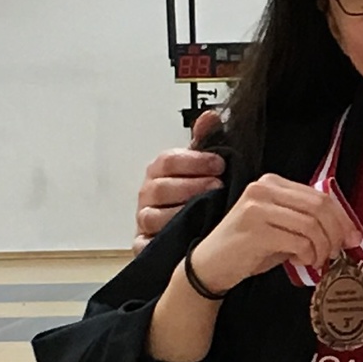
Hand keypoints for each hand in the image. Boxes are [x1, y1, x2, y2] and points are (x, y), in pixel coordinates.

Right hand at [136, 111, 228, 244]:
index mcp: (159, 172)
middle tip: (217, 186)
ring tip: (206, 210)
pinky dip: (159, 241)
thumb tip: (211, 116)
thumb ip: (205, 141)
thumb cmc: (193, 197)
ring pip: (153, 216)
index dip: (194, 161)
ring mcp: (144, 220)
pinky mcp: (143, 245)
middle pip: (160, 187)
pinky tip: (183, 238)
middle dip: (191, 186)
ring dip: (180, 212)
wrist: (189, 233)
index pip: (168, 160)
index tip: (219, 163)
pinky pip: (145, 244)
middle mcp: (148, 195)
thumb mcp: (201, 168)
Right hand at [186, 176, 349, 297]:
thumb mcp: (281, 228)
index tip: (353, 238)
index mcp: (272, 183)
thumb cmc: (248, 248)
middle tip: (338, 253)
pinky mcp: (255, 230)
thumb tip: (347, 233)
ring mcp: (258, 208)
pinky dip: (308, 255)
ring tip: (316, 260)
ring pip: (311, 225)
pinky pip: (298, 242)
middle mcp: (264, 189)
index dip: (342, 217)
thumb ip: (309, 223)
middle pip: (319, 207)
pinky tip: (301, 262)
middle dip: (336, 233)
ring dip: (322, 248)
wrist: (210, 266)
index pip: (319, 195)